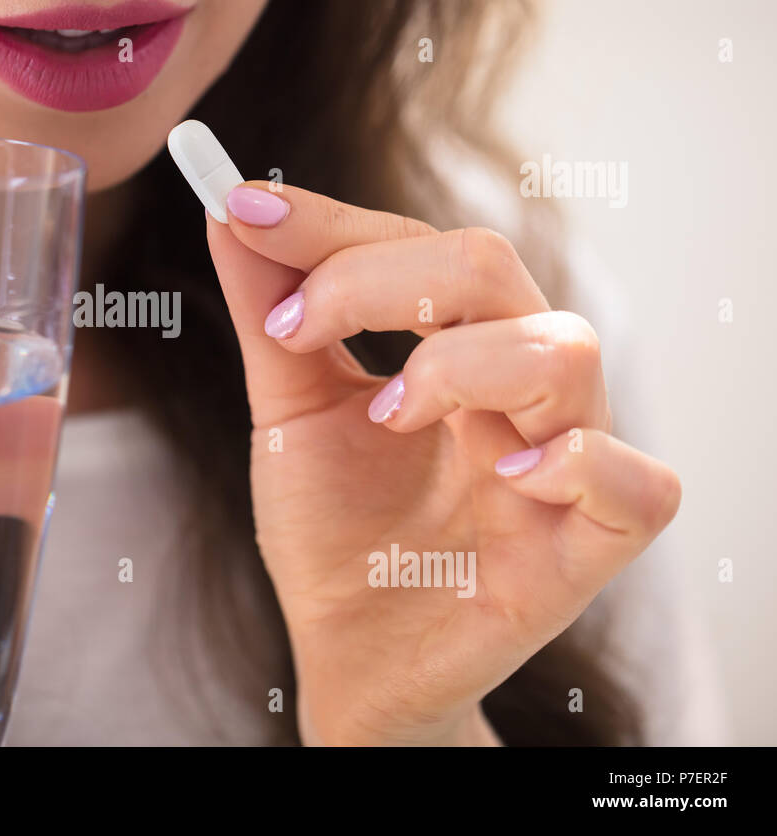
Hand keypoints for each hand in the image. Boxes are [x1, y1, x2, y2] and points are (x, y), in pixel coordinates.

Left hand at [208, 183, 681, 745]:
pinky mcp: (587, 547)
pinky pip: (634, 482)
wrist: (348, 655)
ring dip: (461, 363)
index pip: (418, 247)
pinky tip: (505, 476)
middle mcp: (517, 389)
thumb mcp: (288, 415)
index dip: (334, 225)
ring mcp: (560, 463)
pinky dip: (573, 461)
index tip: (245, 209)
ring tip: (389, 414)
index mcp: (455, 347)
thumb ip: (270, 319)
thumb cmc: (333, 533)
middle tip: (298, 327)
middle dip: (382, 278)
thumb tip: (230, 214)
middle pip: (492, 269)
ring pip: (564, 352)